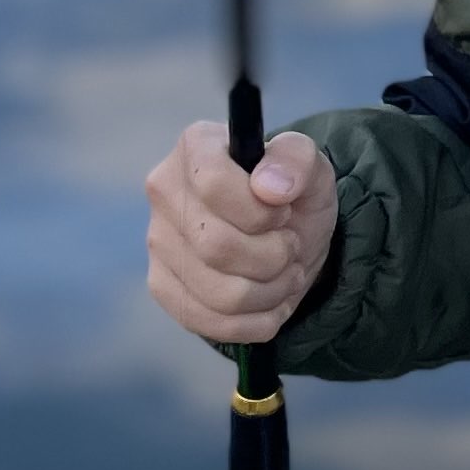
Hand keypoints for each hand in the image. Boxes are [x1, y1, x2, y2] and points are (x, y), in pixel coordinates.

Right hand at [144, 120, 334, 345]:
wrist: (287, 236)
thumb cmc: (294, 194)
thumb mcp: (312, 168)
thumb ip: (297, 161)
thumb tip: (270, 188)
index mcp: (195, 147)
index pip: (212, 185)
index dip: (259, 211)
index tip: (282, 211)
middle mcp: (165, 191)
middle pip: (216, 246)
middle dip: (273, 255)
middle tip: (290, 245)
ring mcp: (158, 242)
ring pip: (219, 293)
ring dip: (272, 290)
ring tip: (286, 272)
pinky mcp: (163, 287)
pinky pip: (211, 323)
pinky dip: (257, 320)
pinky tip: (271, 301)